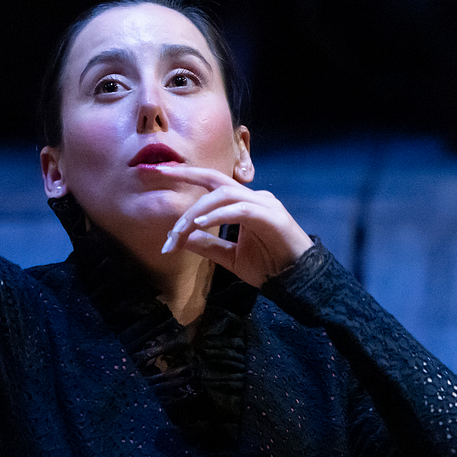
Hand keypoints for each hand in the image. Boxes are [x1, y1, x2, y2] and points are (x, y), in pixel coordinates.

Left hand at [156, 165, 312, 287]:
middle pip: (215, 180)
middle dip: (186, 176)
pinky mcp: (272, 217)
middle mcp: (255, 198)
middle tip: (157, 175)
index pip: (212, 184)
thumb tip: (184, 238)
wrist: (298, 282)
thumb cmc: (269, 267)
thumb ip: (209, 246)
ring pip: (224, 195)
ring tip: (178, 231)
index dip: (187, 176)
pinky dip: (219, 215)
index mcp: (244, 204)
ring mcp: (265, 205)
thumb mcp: (231, 257)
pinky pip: (240, 209)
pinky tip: (201, 224)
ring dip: (197, 211)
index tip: (159, 173)